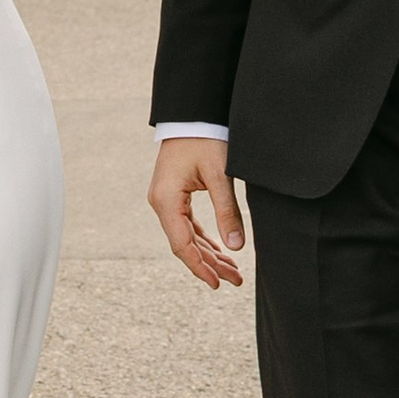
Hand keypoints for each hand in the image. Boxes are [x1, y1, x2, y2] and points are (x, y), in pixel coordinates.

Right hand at [148, 134, 243, 290]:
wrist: (192, 114)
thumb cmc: (204, 139)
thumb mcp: (219, 175)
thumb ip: (228, 212)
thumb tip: (237, 248)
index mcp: (167, 200)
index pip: (182, 245)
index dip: (200, 267)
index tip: (218, 283)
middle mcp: (161, 203)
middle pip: (185, 244)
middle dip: (210, 264)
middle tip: (236, 280)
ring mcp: (166, 200)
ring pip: (187, 236)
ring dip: (209, 253)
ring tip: (232, 271)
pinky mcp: (174, 195)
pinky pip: (187, 224)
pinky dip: (204, 238)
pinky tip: (219, 251)